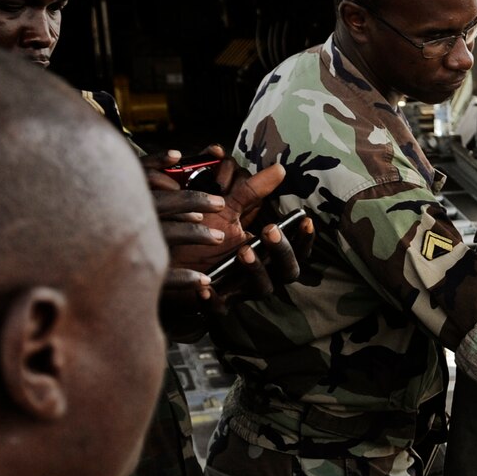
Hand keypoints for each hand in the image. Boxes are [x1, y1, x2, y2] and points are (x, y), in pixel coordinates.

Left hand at [147, 151, 311, 311]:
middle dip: (282, 251)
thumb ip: (251, 191)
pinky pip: (219, 307)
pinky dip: (214, 299)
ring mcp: (240, 290)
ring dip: (256, 270)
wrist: (171, 258)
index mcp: (268, 253)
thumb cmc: (204, 232)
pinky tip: (206, 286)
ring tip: (244, 251)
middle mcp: (262, 274)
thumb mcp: (227, 208)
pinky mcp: (216, 303)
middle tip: (270, 230)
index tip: (305, 219)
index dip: (305, 238)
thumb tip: (279, 168)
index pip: (298, 251)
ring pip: (260, 288)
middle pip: (287, 271)